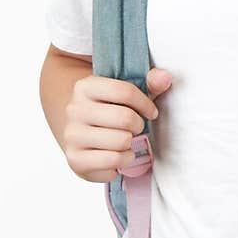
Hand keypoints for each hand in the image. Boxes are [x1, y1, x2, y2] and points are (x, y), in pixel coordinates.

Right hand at [63, 67, 172, 182]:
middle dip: (138, 125)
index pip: (124, 91)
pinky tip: (119, 154)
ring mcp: (72, 135)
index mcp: (85, 87)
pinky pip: (114, 160)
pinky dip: (124, 159)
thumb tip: (165, 77)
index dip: (145, 103)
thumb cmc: (109, 112)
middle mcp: (74, 110)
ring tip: (125, 140)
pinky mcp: (76, 160)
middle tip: (136, 128)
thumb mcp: (126, 95)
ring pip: (121, 140)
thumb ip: (149, 84)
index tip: (152, 112)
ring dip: (131, 143)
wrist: (80, 135)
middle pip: (124, 118)